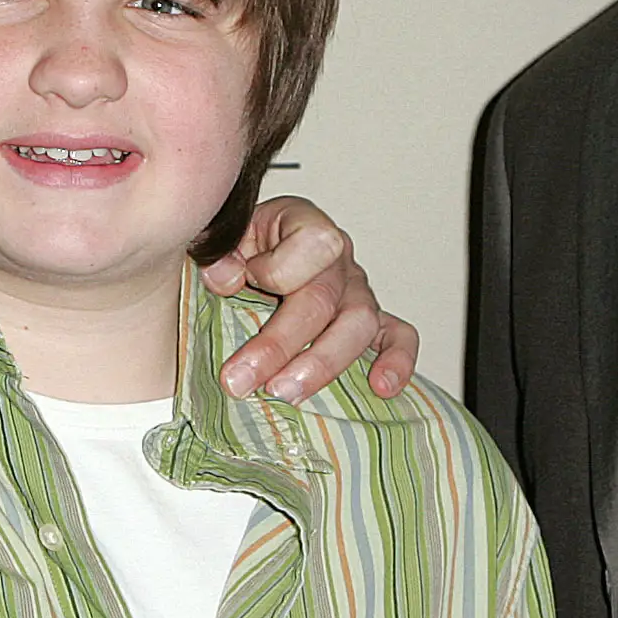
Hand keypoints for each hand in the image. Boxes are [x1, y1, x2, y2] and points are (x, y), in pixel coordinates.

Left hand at [205, 195, 418, 402]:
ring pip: (359, 324)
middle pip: (323, 299)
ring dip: (321, 364)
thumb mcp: (221, 238)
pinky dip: (396, 361)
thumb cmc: (238, 250)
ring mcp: (357, 290)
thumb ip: (218, 252)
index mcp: (302, 223)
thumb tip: (225, 278)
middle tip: (242, 381)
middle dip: (279, 345)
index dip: (276, 270)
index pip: (312, 243)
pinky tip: (381, 387)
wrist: (250, 259)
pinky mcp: (371, 321)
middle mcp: (336, 258)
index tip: (235, 286)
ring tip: (285, 394)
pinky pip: (398, 335)